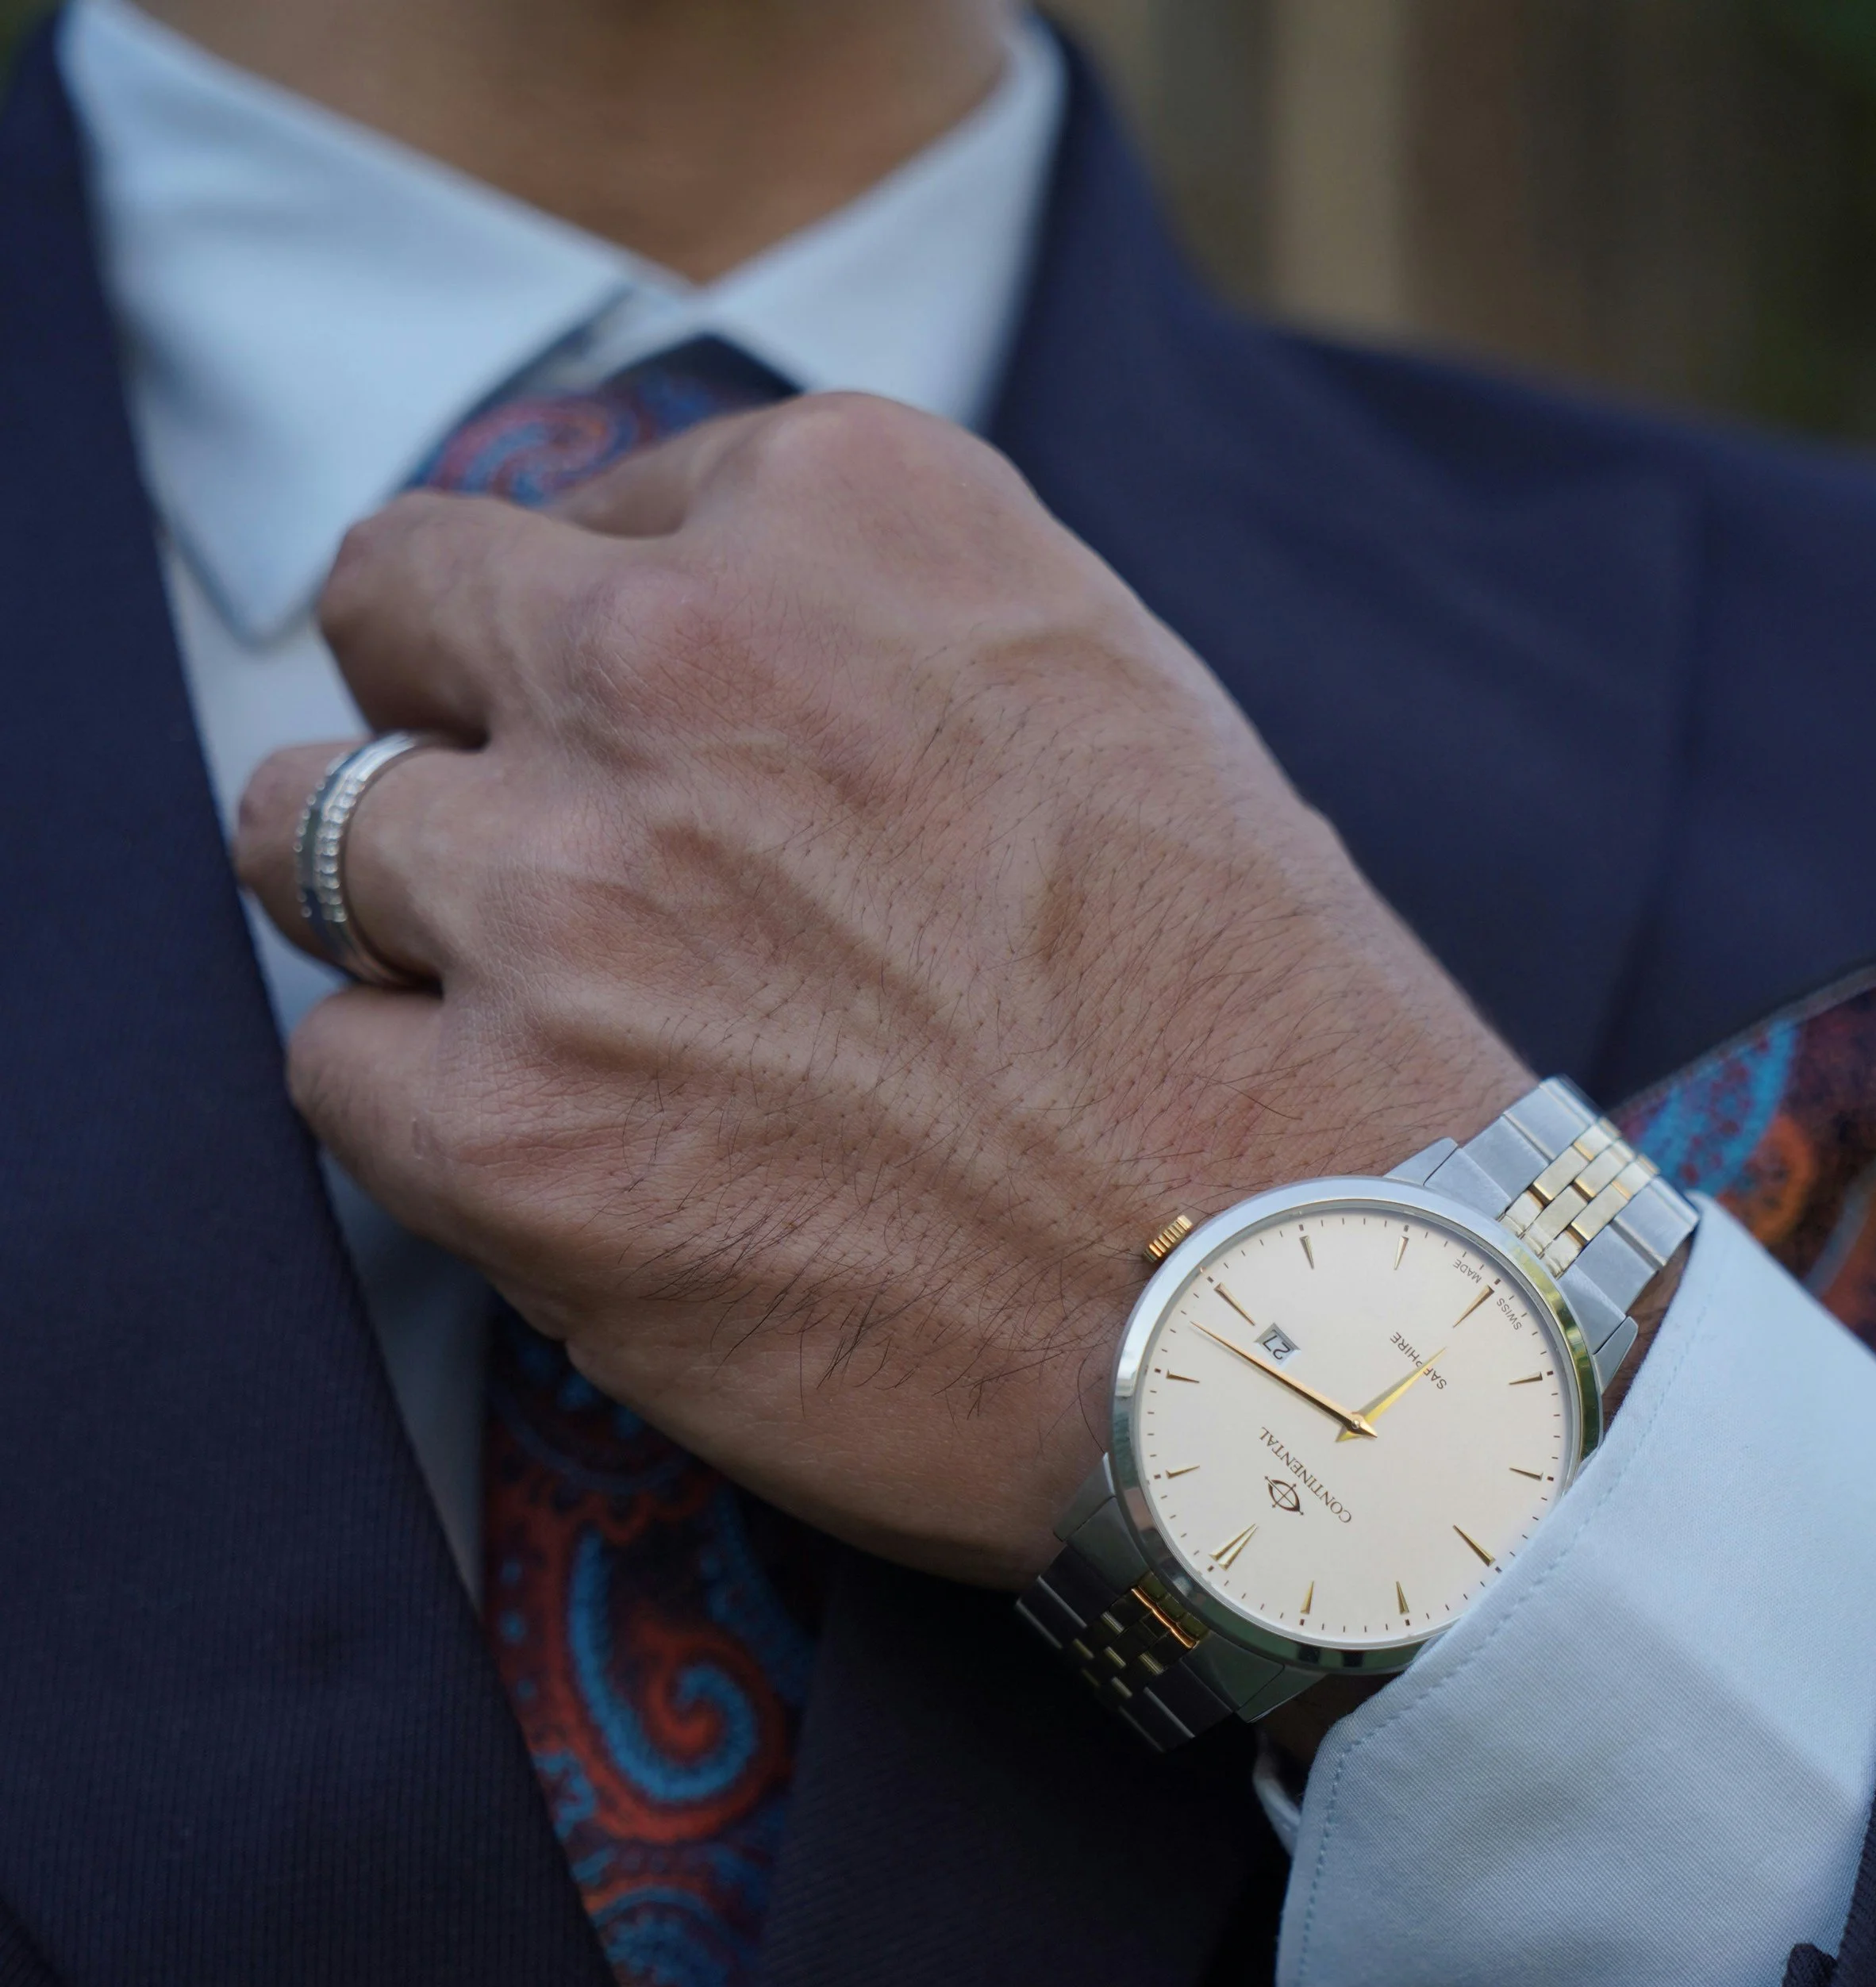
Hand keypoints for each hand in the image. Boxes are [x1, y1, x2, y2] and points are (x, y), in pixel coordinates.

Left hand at [235, 393, 1524, 1586]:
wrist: (1302, 1319)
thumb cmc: (1252, 1041)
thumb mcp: (1101, 701)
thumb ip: (871, 640)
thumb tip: (683, 668)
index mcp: (847, 514)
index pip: (581, 518)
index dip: (598, 654)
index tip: (654, 759)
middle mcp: (675, 662)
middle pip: (398, 617)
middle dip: (450, 731)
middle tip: (545, 866)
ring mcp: (569, 894)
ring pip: (311, 840)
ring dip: (414, 926)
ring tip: (562, 1033)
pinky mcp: (510, 1126)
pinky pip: (340, 1071)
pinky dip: (425, 1119)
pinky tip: (574, 1176)